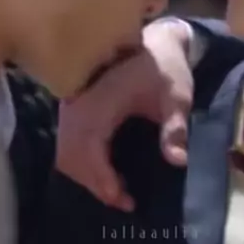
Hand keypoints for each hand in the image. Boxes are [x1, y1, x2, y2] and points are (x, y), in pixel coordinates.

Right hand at [56, 20, 193, 210]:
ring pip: (65, 151)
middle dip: (94, 183)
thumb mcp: (177, 95)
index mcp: (102, 97)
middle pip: (70, 154)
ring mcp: (74, 104)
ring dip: (87, 176)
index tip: (124, 198)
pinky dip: (82, 163)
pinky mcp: (75, 108)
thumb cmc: (165, 68)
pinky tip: (107, 172)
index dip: (100, 176)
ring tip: (118, 191)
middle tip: (125, 201)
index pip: (88, 144)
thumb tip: (178, 161)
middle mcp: (80, 102)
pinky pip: (68, 143)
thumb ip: (176, 126)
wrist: (155, 42)